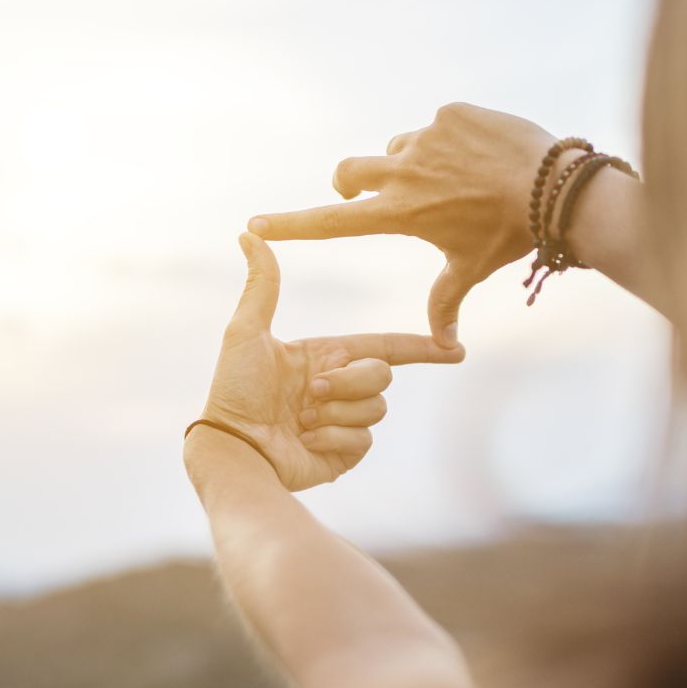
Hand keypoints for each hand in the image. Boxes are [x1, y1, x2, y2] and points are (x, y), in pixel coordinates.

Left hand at [195, 233, 464, 491]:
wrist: (233, 447)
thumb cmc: (234, 390)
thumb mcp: (247, 332)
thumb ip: (262, 286)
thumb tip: (249, 233)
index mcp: (327, 357)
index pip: (385, 347)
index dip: (420, 348)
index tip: (453, 348)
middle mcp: (341, 388)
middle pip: (382, 375)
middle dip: (350, 381)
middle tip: (312, 392)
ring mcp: (344, 422)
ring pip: (375, 408)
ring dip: (336, 412)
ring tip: (301, 420)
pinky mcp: (344, 454)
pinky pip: (362, 440)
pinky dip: (331, 439)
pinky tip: (304, 441)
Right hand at [247, 103, 556, 346]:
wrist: (554, 187)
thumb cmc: (509, 235)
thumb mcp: (471, 269)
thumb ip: (445, 302)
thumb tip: (444, 346)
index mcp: (399, 213)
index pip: (332, 222)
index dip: (291, 225)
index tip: (255, 224)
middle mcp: (402, 171)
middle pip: (349, 172)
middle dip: (350, 183)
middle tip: (369, 192)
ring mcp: (426, 137)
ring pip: (398, 147)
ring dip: (410, 162)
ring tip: (454, 180)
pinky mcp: (451, 113)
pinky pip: (437, 126)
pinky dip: (450, 141)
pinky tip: (481, 157)